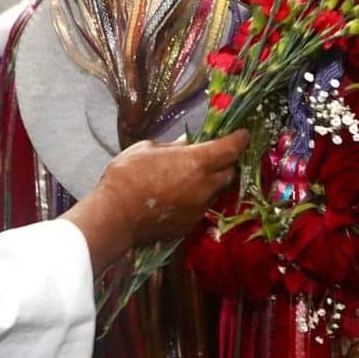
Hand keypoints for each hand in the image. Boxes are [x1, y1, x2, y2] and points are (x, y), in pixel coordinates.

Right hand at [65, 131, 248, 272]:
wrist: (115, 215)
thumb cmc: (127, 175)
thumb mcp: (148, 148)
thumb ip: (173, 146)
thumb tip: (187, 143)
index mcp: (197, 162)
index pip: (231, 148)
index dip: (240, 139)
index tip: (243, 133)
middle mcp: (205, 186)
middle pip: (229, 172)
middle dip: (226, 162)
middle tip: (213, 155)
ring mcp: (199, 208)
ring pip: (216, 191)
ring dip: (210, 182)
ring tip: (190, 176)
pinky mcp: (190, 224)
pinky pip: (201, 207)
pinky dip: (196, 198)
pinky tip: (178, 195)